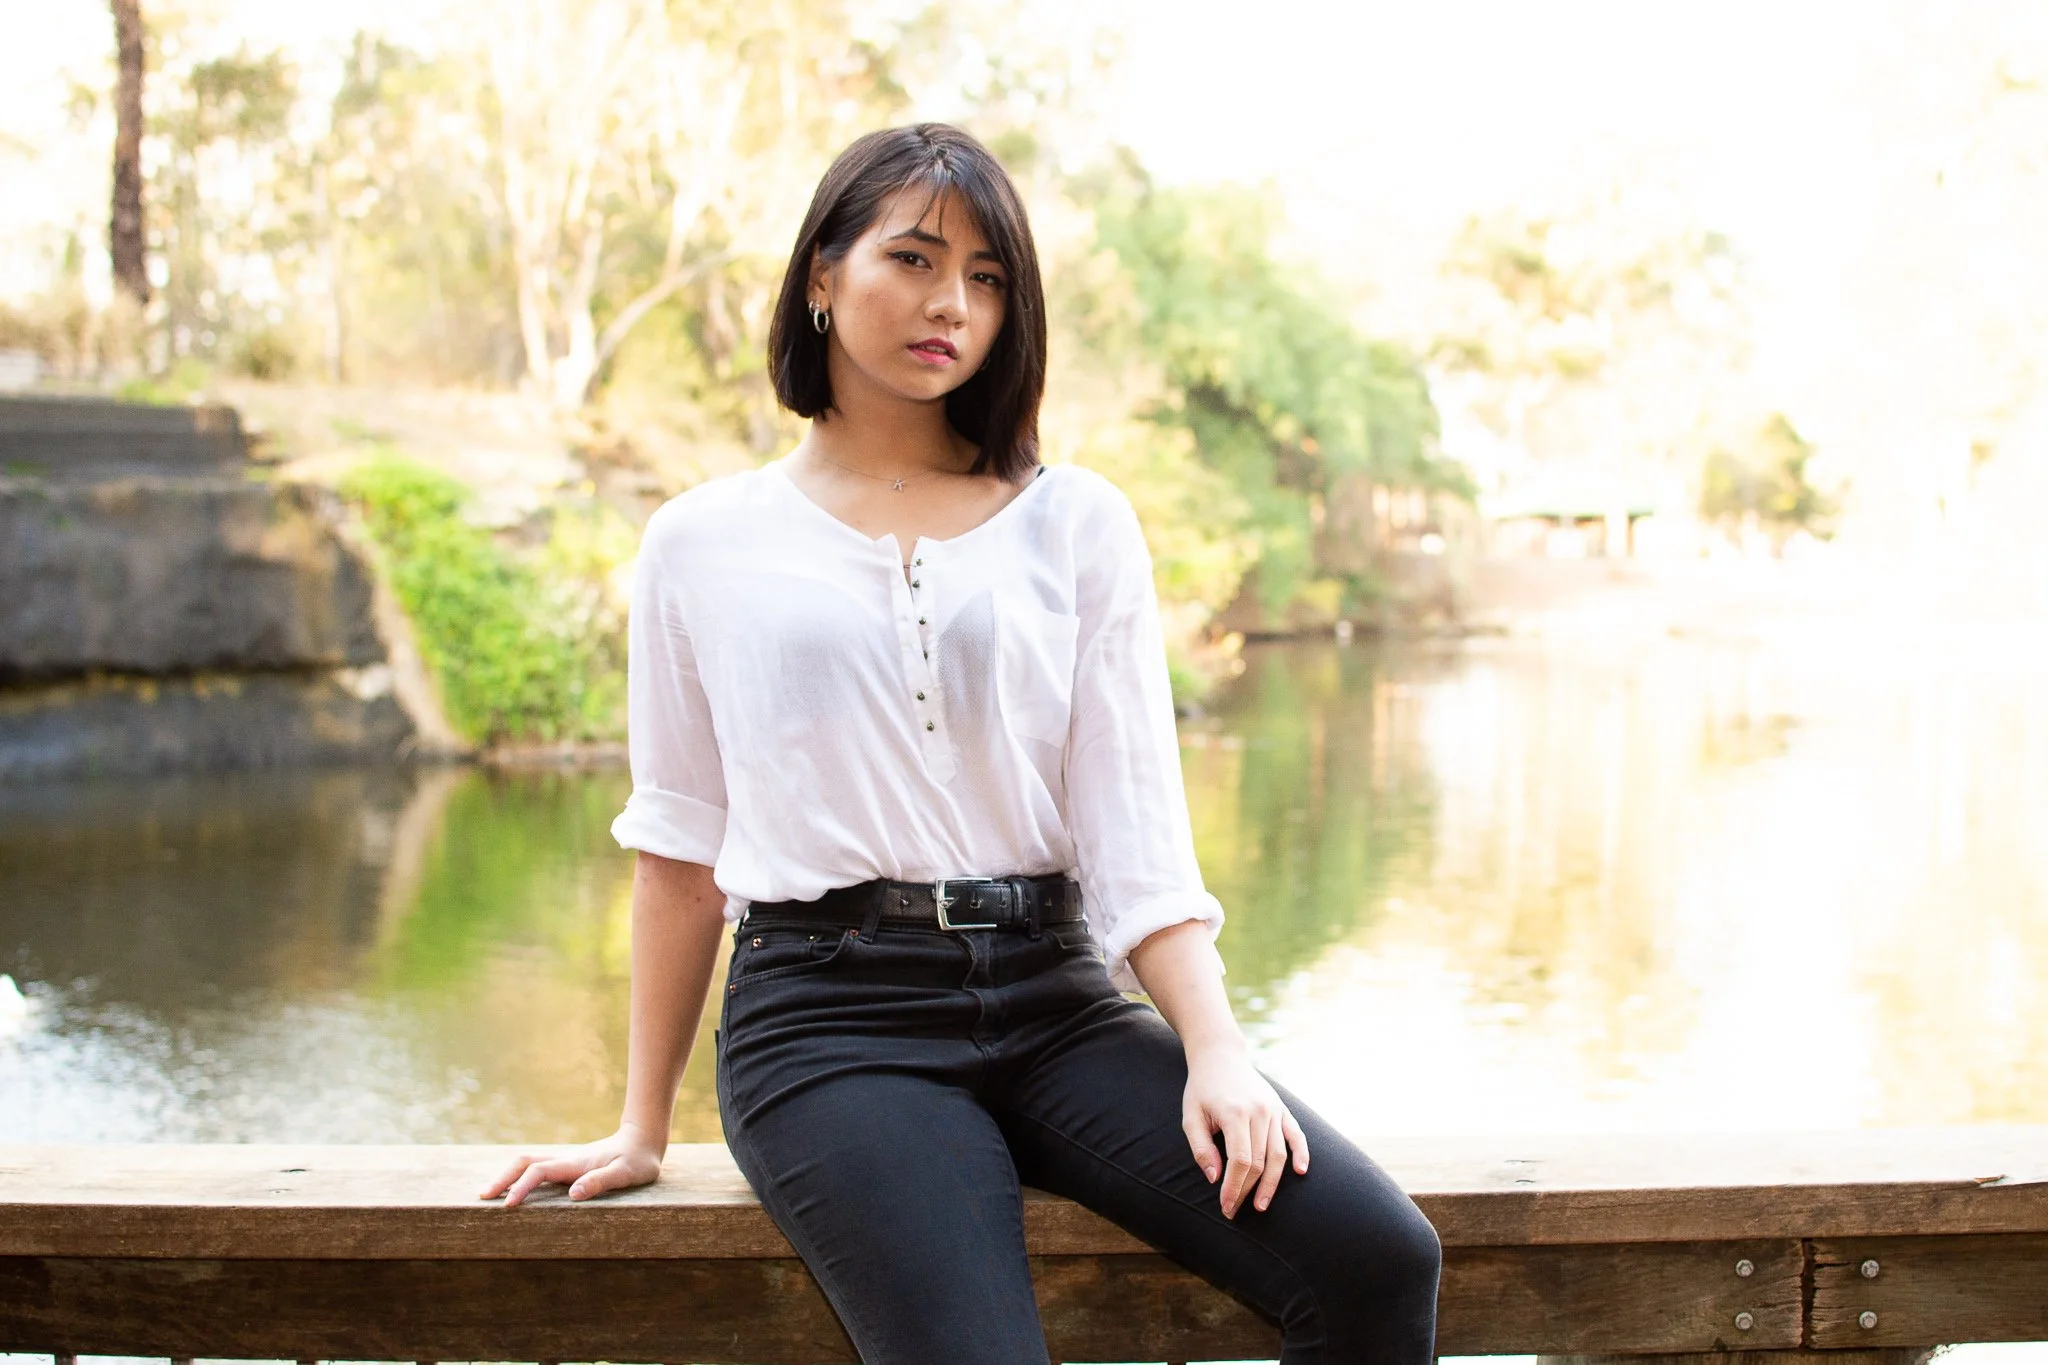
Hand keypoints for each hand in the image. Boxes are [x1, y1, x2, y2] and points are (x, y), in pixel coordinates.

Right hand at [478, 1123, 665, 1206]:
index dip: (522, 1187)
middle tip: (483, 1197)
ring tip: (488, 1193)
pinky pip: (536, 1167)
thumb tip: (573, 1194)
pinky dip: (518, 1175)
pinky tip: (511, 1186)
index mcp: (575, 1164)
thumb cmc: (638, 1161)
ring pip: (527, 1162)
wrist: (643, 1140)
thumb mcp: (626, 1175)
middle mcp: (565, 1160)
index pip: (540, 1172)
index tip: (508, 1205)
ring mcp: (565, 1161)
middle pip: (524, 1162)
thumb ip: (601, 1182)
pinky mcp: (567, 1165)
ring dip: (506, 1174)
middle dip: (502, 1177)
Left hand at [1180, 1044, 1309, 1218]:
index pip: (1240, 1161)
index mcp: (1234, 1114)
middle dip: (1247, 1191)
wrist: (1220, 1055)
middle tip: (1235, 1210)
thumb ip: (1201, 1148)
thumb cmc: (1201, 1089)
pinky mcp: (1281, 1108)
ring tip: (1261, 1205)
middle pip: (1260, 1162)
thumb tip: (1215, 1179)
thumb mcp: (1190, 1116)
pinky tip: (1300, 1172)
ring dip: (1272, 1183)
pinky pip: (1296, 1134)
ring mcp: (1273, 1109)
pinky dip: (1301, 1153)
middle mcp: (1258, 1112)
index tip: (1226, 1206)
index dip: (1234, 1187)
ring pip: (1278, 1155)